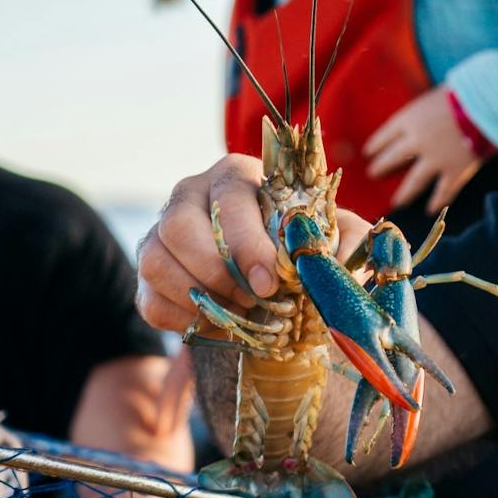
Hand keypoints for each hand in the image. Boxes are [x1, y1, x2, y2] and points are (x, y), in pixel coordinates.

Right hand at [134, 153, 368, 334]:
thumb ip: (348, 240)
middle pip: (177, 224)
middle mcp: (191, 194)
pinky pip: (149, 299)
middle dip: (216, 271)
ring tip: (239, 311)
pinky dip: (183, 319)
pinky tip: (217, 322)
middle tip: (253, 300)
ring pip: (155, 260)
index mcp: (236, 175)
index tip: (269, 282)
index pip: (228, 197)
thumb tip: (339, 266)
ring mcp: (162, 233)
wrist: (275, 274)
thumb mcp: (334, 234)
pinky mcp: (149, 274)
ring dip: (197, 295)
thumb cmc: (302, 243)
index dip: (245, 243)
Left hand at [363, 86, 484, 213]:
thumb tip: (419, 121)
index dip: (375, 145)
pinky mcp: (455, 171)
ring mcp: (435, 159)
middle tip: (374, 174)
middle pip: (392, 159)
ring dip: (404, 193)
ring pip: (414, 182)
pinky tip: (431, 210)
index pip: (384, 136)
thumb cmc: (461, 94)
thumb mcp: (432, 97)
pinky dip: (437, 201)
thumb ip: (422, 113)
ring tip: (397, 201)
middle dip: (381, 168)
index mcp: (409, 120)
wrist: (487, 104)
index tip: (369, 153)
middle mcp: (417, 142)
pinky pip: (443, 191)